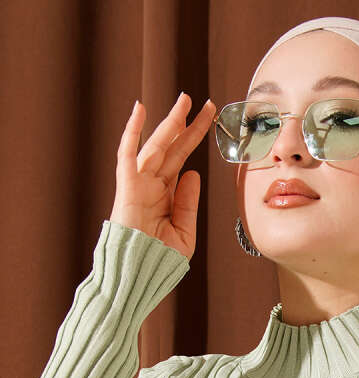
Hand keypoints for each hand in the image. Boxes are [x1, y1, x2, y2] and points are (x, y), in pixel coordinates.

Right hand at [109, 92, 217, 259]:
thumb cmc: (160, 260)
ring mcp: (139, 184)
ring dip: (170, 122)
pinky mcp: (127, 186)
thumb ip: (188, 204)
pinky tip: (140, 109)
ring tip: (184, 101)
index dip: (195, 139)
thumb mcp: (184, 233)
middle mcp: (152, 185)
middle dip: (188, 125)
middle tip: (204, 103)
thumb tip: (193, 173)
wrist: (139, 275)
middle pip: (173, 148)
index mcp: (166, 195)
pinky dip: (132, 131)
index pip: (182, 159)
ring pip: (157, 146)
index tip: (210, 119)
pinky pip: (128, 153)